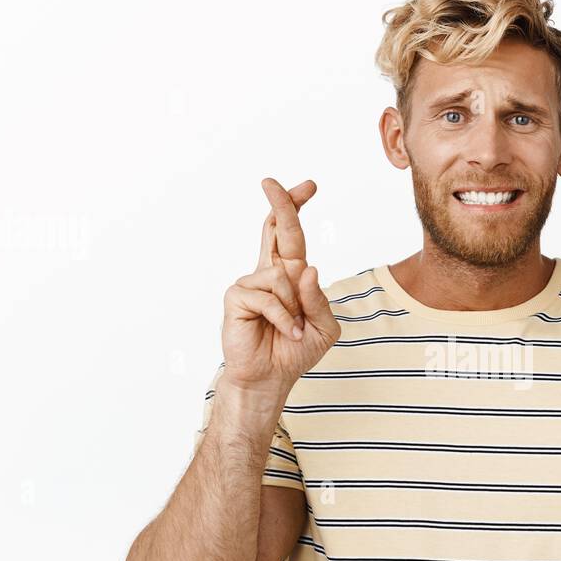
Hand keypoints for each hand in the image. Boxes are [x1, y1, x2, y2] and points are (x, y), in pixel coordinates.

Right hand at [220, 178, 340, 393]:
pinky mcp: (237, 297)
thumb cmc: (296, 351)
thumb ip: (318, 299)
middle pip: (276, 229)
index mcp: (291, 275)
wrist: (271, 378)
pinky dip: (283, 319)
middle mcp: (269, 273)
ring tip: (292, 329)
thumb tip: (308, 268)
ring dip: (294, 308)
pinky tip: (285, 333)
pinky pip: (268, 297)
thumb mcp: (323, 327)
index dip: (296, 208)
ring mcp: (251, 283)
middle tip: (270, 181)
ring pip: (282, 276)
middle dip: (280, 204)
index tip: (308, 186)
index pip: (292, 235)